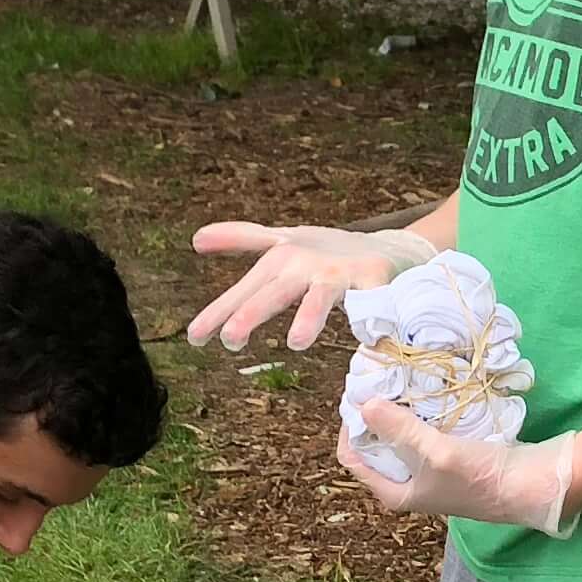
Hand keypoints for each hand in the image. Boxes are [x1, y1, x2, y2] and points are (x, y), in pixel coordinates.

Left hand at [187, 220, 431, 350]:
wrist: (387, 247)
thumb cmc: (328, 250)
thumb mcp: (283, 242)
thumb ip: (241, 240)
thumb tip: (195, 239)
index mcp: (282, 261)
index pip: (244, 290)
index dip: (218, 313)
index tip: (194, 338)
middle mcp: (307, 265)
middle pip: (275, 292)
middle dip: (253, 313)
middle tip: (230, 339)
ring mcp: (341, 273)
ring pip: (322, 296)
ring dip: (310, 316)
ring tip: (297, 342)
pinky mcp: (374, 280)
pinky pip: (372, 303)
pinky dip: (371, 318)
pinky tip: (367, 338)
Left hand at [337, 400, 581, 533]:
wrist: (529, 485)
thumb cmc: (479, 477)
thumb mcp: (434, 452)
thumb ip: (399, 429)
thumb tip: (364, 404)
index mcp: (395, 493)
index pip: (352, 459)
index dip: (350, 428)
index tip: (358, 395)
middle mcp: (408, 485)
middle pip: (376, 446)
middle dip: (375, 416)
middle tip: (378, 383)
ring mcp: (429, 473)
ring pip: (401, 437)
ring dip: (399, 413)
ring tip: (400, 384)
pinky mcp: (449, 460)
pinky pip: (424, 434)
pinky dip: (421, 416)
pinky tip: (427, 396)